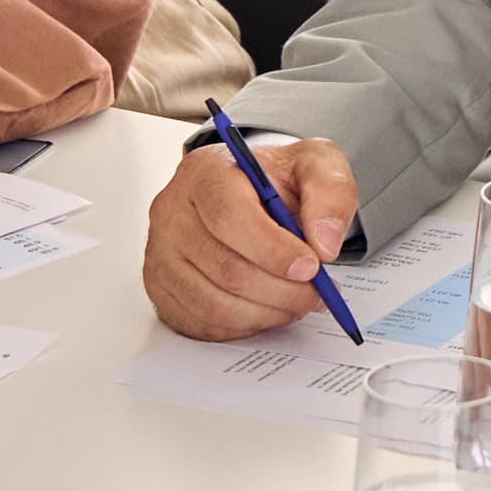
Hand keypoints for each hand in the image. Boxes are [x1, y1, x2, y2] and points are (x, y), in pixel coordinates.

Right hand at [140, 132, 361, 338]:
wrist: (253, 194)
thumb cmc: (278, 181)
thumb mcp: (316, 165)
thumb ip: (330, 193)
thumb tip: (324, 242)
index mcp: (205, 172)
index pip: (229, 217)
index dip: (274, 249)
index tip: (311, 266)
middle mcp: (172, 211)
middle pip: (225, 268)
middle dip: (281, 290)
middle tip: (317, 293)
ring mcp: (160, 252)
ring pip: (214, 304)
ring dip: (267, 312)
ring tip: (297, 301)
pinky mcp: (160, 287)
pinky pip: (202, 323)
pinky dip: (244, 326)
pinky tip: (268, 308)